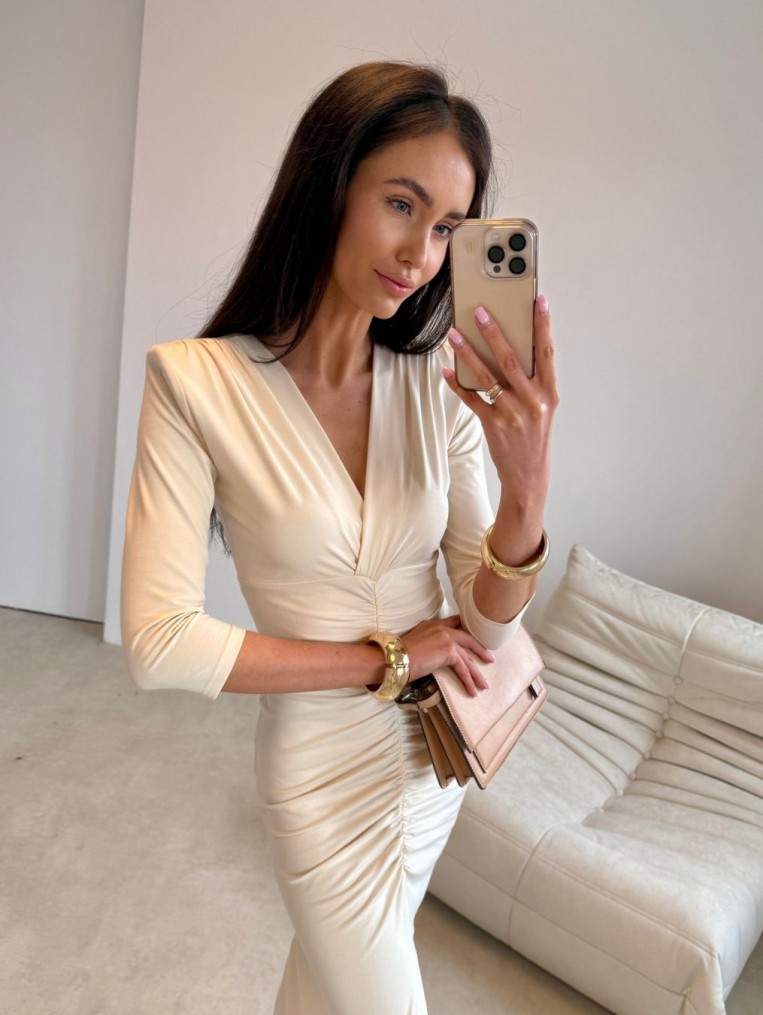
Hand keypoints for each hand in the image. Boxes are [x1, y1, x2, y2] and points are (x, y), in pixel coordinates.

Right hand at [403, 615, 493, 696]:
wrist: (394, 658)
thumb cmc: (399, 655)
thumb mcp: (415, 641)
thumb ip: (428, 641)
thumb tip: (435, 654)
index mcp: (433, 624)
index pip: (456, 622)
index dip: (468, 630)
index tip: (477, 637)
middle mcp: (442, 628)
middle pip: (468, 637)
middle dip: (480, 649)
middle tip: (489, 658)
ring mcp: (447, 638)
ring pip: (468, 656)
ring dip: (476, 672)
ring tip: (484, 684)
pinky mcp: (449, 651)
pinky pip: (463, 668)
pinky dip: (468, 680)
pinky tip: (472, 690)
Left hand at [443, 296, 558, 502]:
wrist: (528, 474)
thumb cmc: (534, 436)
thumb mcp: (543, 407)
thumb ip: (532, 380)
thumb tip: (510, 348)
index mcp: (549, 392)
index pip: (547, 351)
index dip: (543, 324)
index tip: (538, 300)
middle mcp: (532, 400)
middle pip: (510, 358)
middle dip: (493, 331)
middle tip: (479, 311)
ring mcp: (512, 413)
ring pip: (486, 375)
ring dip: (467, 353)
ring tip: (453, 335)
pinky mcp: (493, 424)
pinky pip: (471, 398)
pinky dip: (457, 383)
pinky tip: (446, 370)